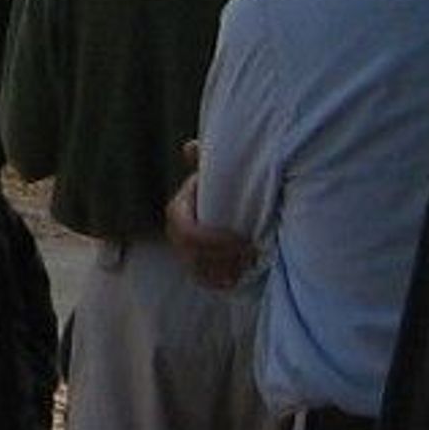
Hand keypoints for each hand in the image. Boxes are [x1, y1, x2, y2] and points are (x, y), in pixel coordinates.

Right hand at [167, 164, 257, 289]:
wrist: (224, 204)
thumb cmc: (222, 185)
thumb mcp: (216, 171)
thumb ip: (206, 159)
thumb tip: (190, 146)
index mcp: (178, 210)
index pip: (187, 232)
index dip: (213, 240)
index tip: (243, 239)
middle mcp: (176, 234)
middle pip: (192, 256)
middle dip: (222, 258)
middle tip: (252, 254)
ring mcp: (184, 253)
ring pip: (198, 271)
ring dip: (224, 271)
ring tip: (250, 265)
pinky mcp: (195, 268)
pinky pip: (202, 281)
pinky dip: (220, 283)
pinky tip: (239, 279)